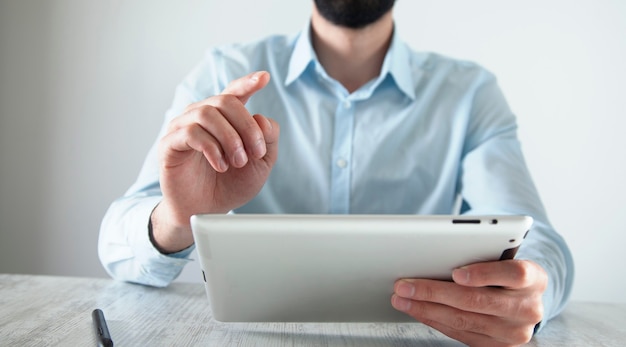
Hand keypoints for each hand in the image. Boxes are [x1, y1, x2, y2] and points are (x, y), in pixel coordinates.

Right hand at [151, 71, 279, 251]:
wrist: (207, 211)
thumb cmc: (230, 185)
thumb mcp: (261, 164)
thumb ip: (268, 139)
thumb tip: (261, 118)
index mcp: (225, 118)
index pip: (235, 92)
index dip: (248, 83)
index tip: (264, 78)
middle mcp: (202, 116)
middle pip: (226, 101)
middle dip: (246, 126)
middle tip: (255, 153)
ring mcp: (183, 127)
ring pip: (207, 113)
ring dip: (230, 138)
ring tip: (237, 162)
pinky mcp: (169, 144)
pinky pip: (190, 132)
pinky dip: (211, 148)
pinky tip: (220, 165)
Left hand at [391, 260, 546, 346]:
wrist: (525, 301)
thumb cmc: (505, 272)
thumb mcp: (504, 258)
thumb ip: (483, 255)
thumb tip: (436, 255)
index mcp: (535, 278)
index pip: (514, 274)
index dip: (484, 273)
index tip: (456, 272)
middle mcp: (529, 308)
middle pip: (478, 301)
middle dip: (435, 292)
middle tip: (405, 285)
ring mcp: (515, 332)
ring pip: (465, 320)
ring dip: (427, 309)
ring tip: (402, 298)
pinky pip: (462, 334)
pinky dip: (436, 321)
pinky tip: (418, 311)